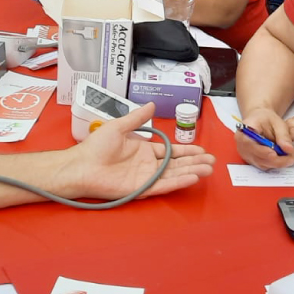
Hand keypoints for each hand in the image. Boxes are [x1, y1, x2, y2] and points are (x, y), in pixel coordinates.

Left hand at [74, 103, 215, 199]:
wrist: (82, 165)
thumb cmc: (96, 146)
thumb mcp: (119, 126)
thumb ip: (137, 118)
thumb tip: (152, 104)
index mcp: (144, 150)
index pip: (171, 151)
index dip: (187, 151)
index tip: (202, 150)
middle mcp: (148, 165)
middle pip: (177, 164)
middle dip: (195, 162)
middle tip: (212, 161)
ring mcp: (146, 177)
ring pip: (174, 175)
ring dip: (191, 172)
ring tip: (208, 169)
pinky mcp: (141, 189)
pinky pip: (163, 186)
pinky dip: (178, 182)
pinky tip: (191, 178)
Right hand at [234, 107, 293, 170]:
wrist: (260, 121)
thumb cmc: (265, 119)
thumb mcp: (277, 122)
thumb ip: (283, 135)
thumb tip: (289, 149)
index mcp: (244, 132)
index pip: (249, 144)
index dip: (261, 151)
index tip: (274, 154)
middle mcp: (242, 146)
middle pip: (257, 157)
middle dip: (275, 160)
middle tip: (291, 158)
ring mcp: (247, 155)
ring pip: (262, 164)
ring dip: (278, 163)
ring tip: (292, 158)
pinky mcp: (254, 160)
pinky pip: (265, 165)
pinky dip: (276, 164)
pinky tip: (286, 159)